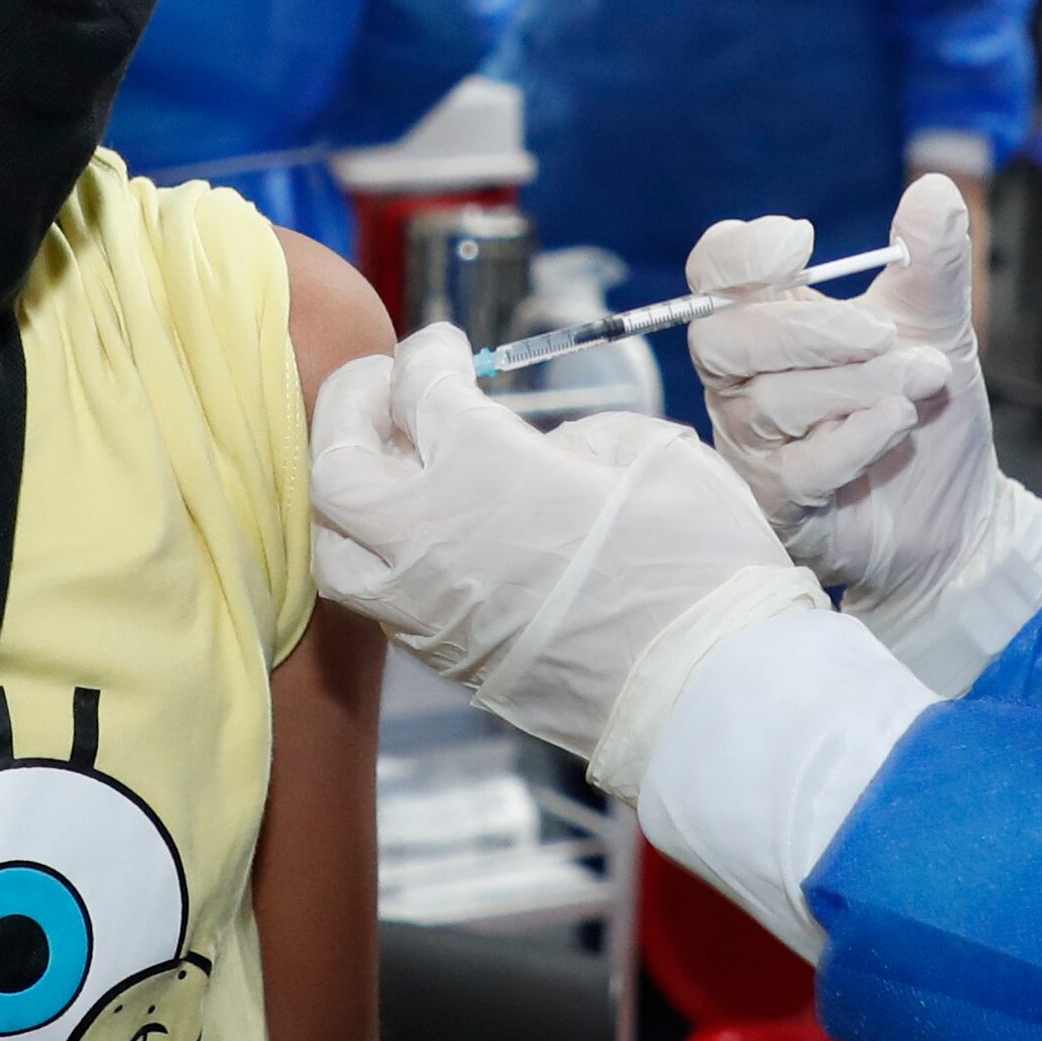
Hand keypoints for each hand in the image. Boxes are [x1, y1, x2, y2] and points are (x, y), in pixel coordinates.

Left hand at [310, 324, 819, 774]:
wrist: (708, 691)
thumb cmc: (698, 565)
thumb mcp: (645, 454)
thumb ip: (570, 437)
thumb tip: (539, 450)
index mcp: (482, 469)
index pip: (417, 386)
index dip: (430, 353)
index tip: (447, 349)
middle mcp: (431, 539)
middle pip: (335, 461)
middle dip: (351, 408)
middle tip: (389, 389)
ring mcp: (427, 609)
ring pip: (332, 546)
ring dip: (347, 498)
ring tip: (390, 469)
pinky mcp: (444, 661)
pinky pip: (376, 599)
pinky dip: (378, 555)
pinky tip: (423, 534)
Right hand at [686, 175, 1041, 688]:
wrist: (961, 512)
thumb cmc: (926, 410)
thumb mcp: (938, 325)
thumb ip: (931, 261)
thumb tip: (935, 188)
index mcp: (768, 322)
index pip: (713, 272)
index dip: (741, 253)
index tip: (802, 243)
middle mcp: (744, 382)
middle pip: (722, 338)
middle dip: (809, 328)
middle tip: (887, 334)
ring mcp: (754, 446)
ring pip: (773, 402)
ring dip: (862, 385)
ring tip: (924, 384)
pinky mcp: (779, 506)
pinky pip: (800, 467)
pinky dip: (858, 437)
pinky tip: (899, 424)